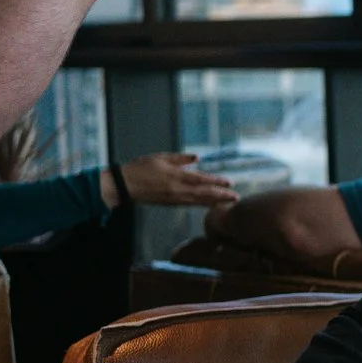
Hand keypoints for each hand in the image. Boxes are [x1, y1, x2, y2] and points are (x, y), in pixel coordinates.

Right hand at [110, 152, 239, 209]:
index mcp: (175, 176)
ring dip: (214, 201)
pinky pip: (190, 204)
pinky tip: (211, 204)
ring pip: (198, 201)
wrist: (124, 185)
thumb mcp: (161, 158)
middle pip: (203, 193)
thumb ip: (180, 159)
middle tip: (236, 197)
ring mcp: (174, 198)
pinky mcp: (170, 203)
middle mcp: (177, 190)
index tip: (230, 182)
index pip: (200, 180)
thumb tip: (197, 158)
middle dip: (221, 195)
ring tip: (228, 202)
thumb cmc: (141, 168)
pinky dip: (202, 204)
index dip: (216, 182)